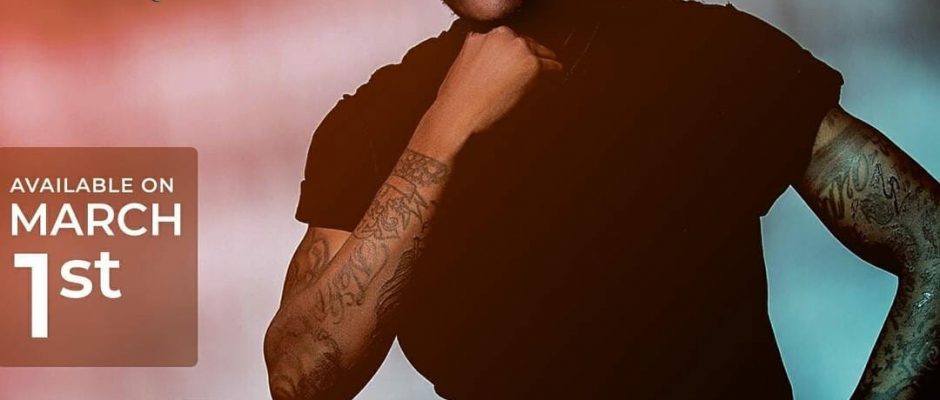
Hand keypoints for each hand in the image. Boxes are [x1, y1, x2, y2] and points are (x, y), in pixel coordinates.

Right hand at [429, 26, 562, 138]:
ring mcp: (517, 49)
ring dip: (542, 58)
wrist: (458, 112)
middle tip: (533, 60)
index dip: (511, 49)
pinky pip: (549, 64)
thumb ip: (479, 57)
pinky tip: (556, 70)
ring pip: (536, 50)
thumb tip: (491, 65)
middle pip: (522, 41)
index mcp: (480, 36)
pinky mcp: (531, 64)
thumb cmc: (457, 98)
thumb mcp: (463, 67)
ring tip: (549, 63)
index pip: (503, 38)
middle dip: (528, 52)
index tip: (515, 56)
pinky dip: (553, 68)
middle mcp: (500, 37)